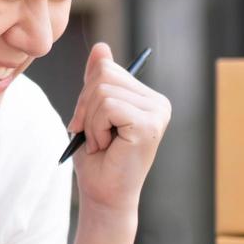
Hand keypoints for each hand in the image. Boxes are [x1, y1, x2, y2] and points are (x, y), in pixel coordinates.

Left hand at [65, 42, 170, 219]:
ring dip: (90, 121)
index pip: (107, 68)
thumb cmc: (98, 160)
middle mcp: (158, 102)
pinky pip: (107, 107)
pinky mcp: (149, 124)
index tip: (87, 124)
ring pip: (102, 91)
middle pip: (104, 74)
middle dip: (85, 106)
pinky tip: (106, 147)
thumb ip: (97, 81)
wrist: (103, 196)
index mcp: (147, 97)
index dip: (85, 96)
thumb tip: (101, 47)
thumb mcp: (91, 113)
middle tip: (92, 135)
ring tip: (102, 143)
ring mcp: (157, 112)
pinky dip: (96, 128)